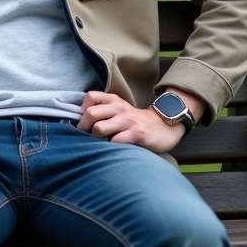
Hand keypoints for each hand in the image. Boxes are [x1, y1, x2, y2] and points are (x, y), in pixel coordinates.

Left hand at [77, 90, 197, 154]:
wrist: (164, 127)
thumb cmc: (136, 122)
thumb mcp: (120, 110)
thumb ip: (104, 111)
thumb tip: (81, 122)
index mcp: (114, 100)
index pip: (90, 97)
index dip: (82, 110)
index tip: (85, 121)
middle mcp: (120, 108)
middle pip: (90, 113)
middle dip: (84, 127)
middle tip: (87, 136)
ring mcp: (128, 121)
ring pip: (99, 128)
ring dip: (96, 138)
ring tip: (100, 143)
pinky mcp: (137, 134)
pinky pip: (115, 141)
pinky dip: (110, 147)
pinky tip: (113, 149)